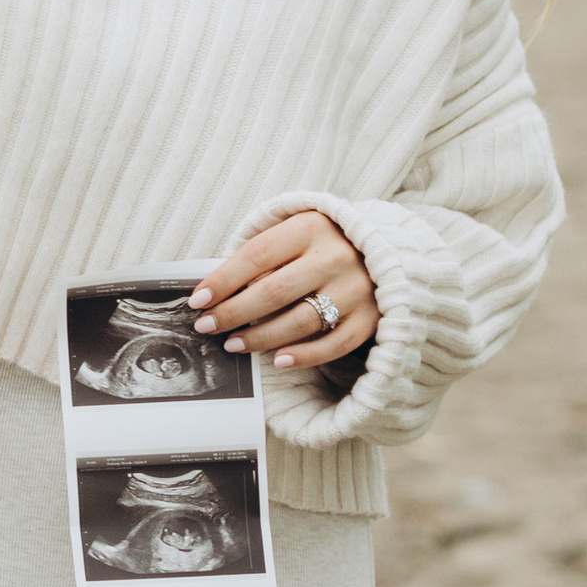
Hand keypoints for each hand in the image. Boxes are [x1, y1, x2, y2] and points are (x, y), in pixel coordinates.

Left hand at [190, 213, 376, 372]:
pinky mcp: (370, 317)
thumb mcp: (296, 231)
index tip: (197, 301)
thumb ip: (263, 253)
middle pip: (273, 291)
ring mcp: (356, 289)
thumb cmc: (325, 242)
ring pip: (299, 321)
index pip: (256, 255)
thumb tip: (216, 289)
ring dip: (260, 337)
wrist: (389, 249)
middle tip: (207, 327)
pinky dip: (303, 355)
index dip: (223, 280)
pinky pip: (333, 344)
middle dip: (233, 313)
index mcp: (310, 227)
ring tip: (234, 344)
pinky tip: (277, 359)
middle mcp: (335, 256)